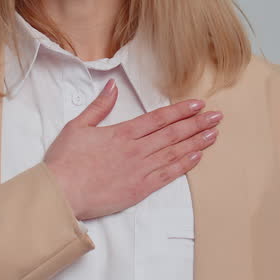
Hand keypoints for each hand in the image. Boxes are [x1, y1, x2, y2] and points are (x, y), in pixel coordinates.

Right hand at [43, 79, 222, 220]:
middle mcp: (136, 149)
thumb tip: (113, 86)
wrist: (62, 193)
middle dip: (197, 123)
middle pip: (173, 133)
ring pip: (174, 152)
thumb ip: (99, 106)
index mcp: (123, 132)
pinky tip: (197, 157)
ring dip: (196, 142)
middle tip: (217, 117)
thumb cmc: (65, 161)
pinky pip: (167, 175)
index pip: (159, 118)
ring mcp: (140, 170)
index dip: (181, 110)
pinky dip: (184, 165)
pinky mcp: (139, 189)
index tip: (198, 105)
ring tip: (214, 134)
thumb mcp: (78, 126)